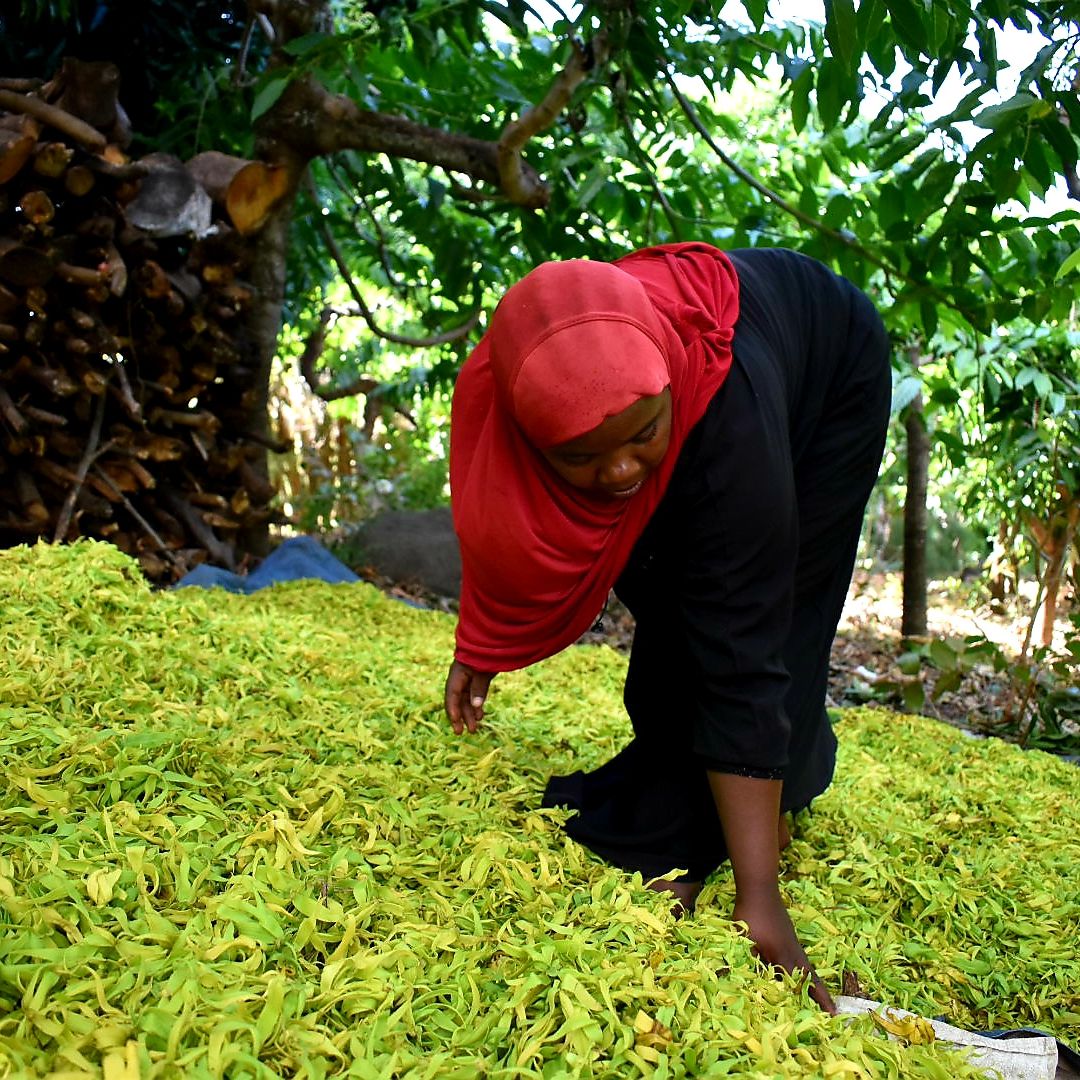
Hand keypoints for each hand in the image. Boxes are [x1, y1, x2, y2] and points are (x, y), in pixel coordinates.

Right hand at [444, 660, 493, 733]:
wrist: (492, 638)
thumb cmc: (486, 653)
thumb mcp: (483, 671)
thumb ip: (479, 688)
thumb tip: (476, 706)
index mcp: (457, 674)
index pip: (452, 695)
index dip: (453, 710)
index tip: (457, 724)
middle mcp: (459, 677)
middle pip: (458, 700)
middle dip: (461, 716)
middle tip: (462, 733)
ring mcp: (467, 678)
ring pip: (466, 699)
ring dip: (469, 713)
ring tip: (474, 727)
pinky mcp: (476, 677)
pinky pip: (473, 694)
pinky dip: (476, 705)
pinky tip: (480, 715)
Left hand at [732, 885, 835, 1013]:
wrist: (759, 888)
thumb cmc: (751, 915)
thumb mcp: (745, 942)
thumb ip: (750, 962)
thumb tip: (752, 980)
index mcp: (783, 956)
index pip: (801, 984)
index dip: (814, 1000)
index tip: (831, 1014)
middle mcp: (793, 950)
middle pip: (811, 977)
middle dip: (821, 994)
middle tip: (834, 1010)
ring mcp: (792, 941)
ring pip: (807, 966)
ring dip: (814, 982)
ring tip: (820, 996)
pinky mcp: (789, 934)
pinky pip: (800, 956)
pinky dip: (804, 969)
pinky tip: (800, 971)